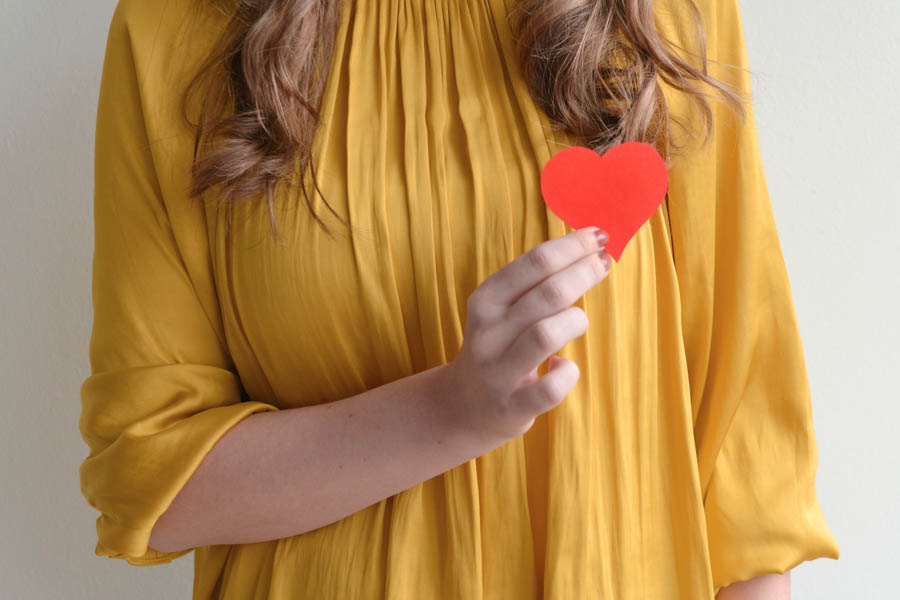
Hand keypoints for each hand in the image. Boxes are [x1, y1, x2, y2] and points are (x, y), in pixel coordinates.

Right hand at [442, 226, 610, 443]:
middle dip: (584, 272)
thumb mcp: (503, 310)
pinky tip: (565, 366)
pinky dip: (568, 373)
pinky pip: (550, 389)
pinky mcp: (512, 406)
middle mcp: (488, 332)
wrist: (465, 406)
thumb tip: (588, 249)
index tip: (599, 236)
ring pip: (545, 335)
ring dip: (575, 321)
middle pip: (547, 293)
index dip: (572, 246)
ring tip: (578, 321)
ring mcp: (498, 371)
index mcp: (486, 300)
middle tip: (604, 263)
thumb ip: (536, 283)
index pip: (534, 262)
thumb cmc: (500, 347)